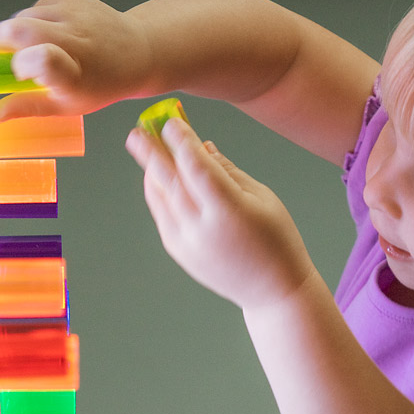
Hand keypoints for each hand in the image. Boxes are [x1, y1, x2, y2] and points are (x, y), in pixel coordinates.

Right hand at [0, 0, 155, 119]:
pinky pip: (36, 7)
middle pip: (20, 29)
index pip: (43, 60)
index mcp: (76, 74)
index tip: (21, 73)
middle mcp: (76, 39)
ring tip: (41, 48)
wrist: (137, 52)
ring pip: (23, 16)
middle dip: (1, 40)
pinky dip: (35, 21)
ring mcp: (74, 13)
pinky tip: (55, 34)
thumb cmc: (100, 83)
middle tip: (8, 55)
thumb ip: (31, 107)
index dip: (23, 64)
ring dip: (20, 32)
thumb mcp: (68, 105)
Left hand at [127, 118, 317, 310]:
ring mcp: (187, 243)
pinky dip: (157, 192)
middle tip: (137, 131)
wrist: (273, 290)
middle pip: (170, 181)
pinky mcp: (179, 252)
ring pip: (160, 198)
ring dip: (151, 171)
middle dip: (151, 153)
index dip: (182, 142)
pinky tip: (156, 176)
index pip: (197, 168)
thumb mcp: (262, 197)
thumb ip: (228, 171)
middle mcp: (202, 228)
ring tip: (144, 147)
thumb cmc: (276, 240)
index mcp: (229, 211)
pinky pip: (161, 214)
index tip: (172, 122)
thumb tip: (203, 146)